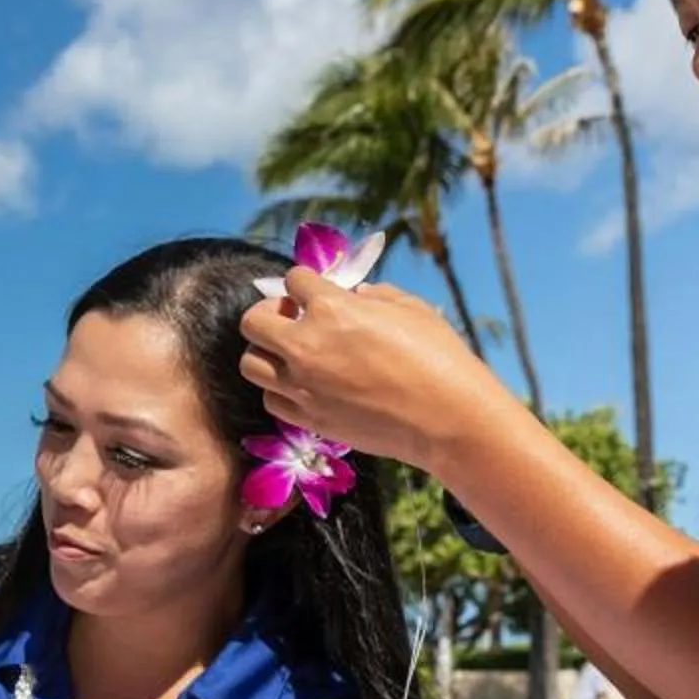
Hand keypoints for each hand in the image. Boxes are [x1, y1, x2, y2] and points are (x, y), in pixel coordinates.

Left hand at [238, 272, 516, 467]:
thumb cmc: (439, 356)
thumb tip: (354, 294)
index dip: (305, 283)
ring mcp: (302, 386)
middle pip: (252, 322)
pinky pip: (271, 400)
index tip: (315, 291)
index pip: (292, 280)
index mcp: (331, 307)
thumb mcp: (409, 308)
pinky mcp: (308, 419)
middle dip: (269, 314)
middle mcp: (306, 345)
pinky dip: (281, 390)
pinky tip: (305, 386)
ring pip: (251, 363)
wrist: (447, 419)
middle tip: (292, 320)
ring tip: (293, 356)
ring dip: (267, 353)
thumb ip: (374, 295)